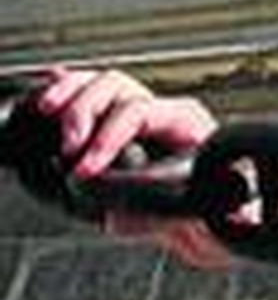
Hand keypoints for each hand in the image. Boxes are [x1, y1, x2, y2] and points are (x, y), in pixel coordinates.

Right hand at [32, 68, 228, 268]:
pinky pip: (86, 99)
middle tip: (69, 147)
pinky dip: (64, 95)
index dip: (108, 137)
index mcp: (185, 122)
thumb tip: (130, 214)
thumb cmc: (208, 208)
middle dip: (85, 110)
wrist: (206, 214)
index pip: (140, 111)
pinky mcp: (112, 130)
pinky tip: (48, 103)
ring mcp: (134, 117)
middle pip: (117, 86)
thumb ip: (166, 210)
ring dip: (70, 95)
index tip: (86, 169)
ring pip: (99, 85)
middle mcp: (158, 111)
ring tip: (49, 114)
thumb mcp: (196, 210)